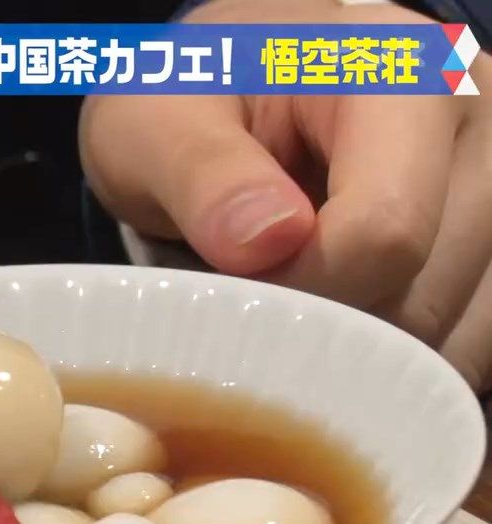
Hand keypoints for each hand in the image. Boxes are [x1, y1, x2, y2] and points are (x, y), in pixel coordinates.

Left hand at [81, 0, 491, 390]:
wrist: (217, 92)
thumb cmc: (187, 102)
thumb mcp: (156, 123)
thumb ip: (203, 174)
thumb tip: (267, 242)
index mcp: (400, 72)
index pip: (383, 230)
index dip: (299, 290)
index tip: (234, 288)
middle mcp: (475, 121)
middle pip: (426, 289)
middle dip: (324, 324)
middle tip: (250, 300)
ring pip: (454, 327)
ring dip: (361, 350)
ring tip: (289, 302)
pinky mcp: (490, 240)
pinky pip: (469, 336)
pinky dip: (394, 358)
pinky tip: (330, 326)